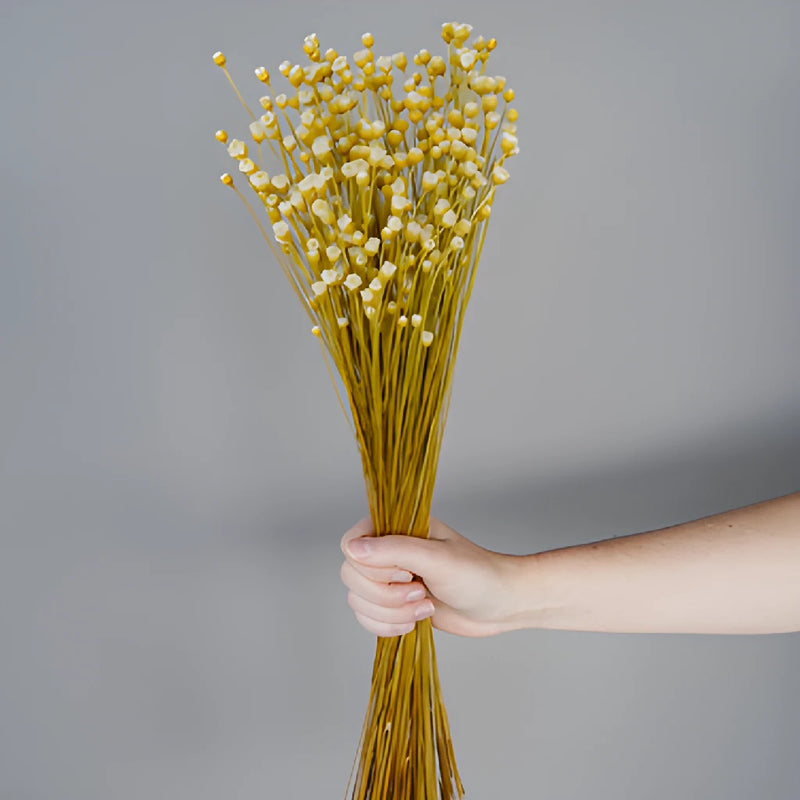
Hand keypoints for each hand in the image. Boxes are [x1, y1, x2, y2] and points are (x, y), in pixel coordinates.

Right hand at [340, 516, 522, 637]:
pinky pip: (367, 619)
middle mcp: (387, 550)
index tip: (407, 573)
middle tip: (420, 591)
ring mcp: (388, 579)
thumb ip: (394, 550)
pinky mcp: (393, 604)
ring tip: (425, 606)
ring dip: (390, 613)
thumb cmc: (477, 574)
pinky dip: (387, 626)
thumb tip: (353, 548)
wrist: (500, 604)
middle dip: (385, 595)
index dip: (373, 567)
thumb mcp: (436, 558)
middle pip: (351, 576)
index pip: (351, 544)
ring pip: (358, 601)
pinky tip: (415, 621)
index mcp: (395, 527)